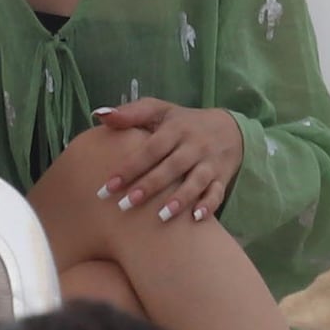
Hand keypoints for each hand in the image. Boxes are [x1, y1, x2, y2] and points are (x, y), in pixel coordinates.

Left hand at [84, 100, 243, 226]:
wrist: (229, 128)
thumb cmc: (183, 122)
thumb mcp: (159, 111)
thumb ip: (130, 113)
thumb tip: (100, 114)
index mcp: (175, 129)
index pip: (150, 149)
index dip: (130, 167)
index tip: (108, 186)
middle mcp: (194, 145)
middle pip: (171, 167)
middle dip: (150, 186)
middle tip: (126, 205)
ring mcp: (209, 162)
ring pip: (196, 181)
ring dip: (180, 199)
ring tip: (162, 217)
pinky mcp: (221, 177)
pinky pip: (217, 192)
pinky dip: (209, 205)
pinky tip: (196, 218)